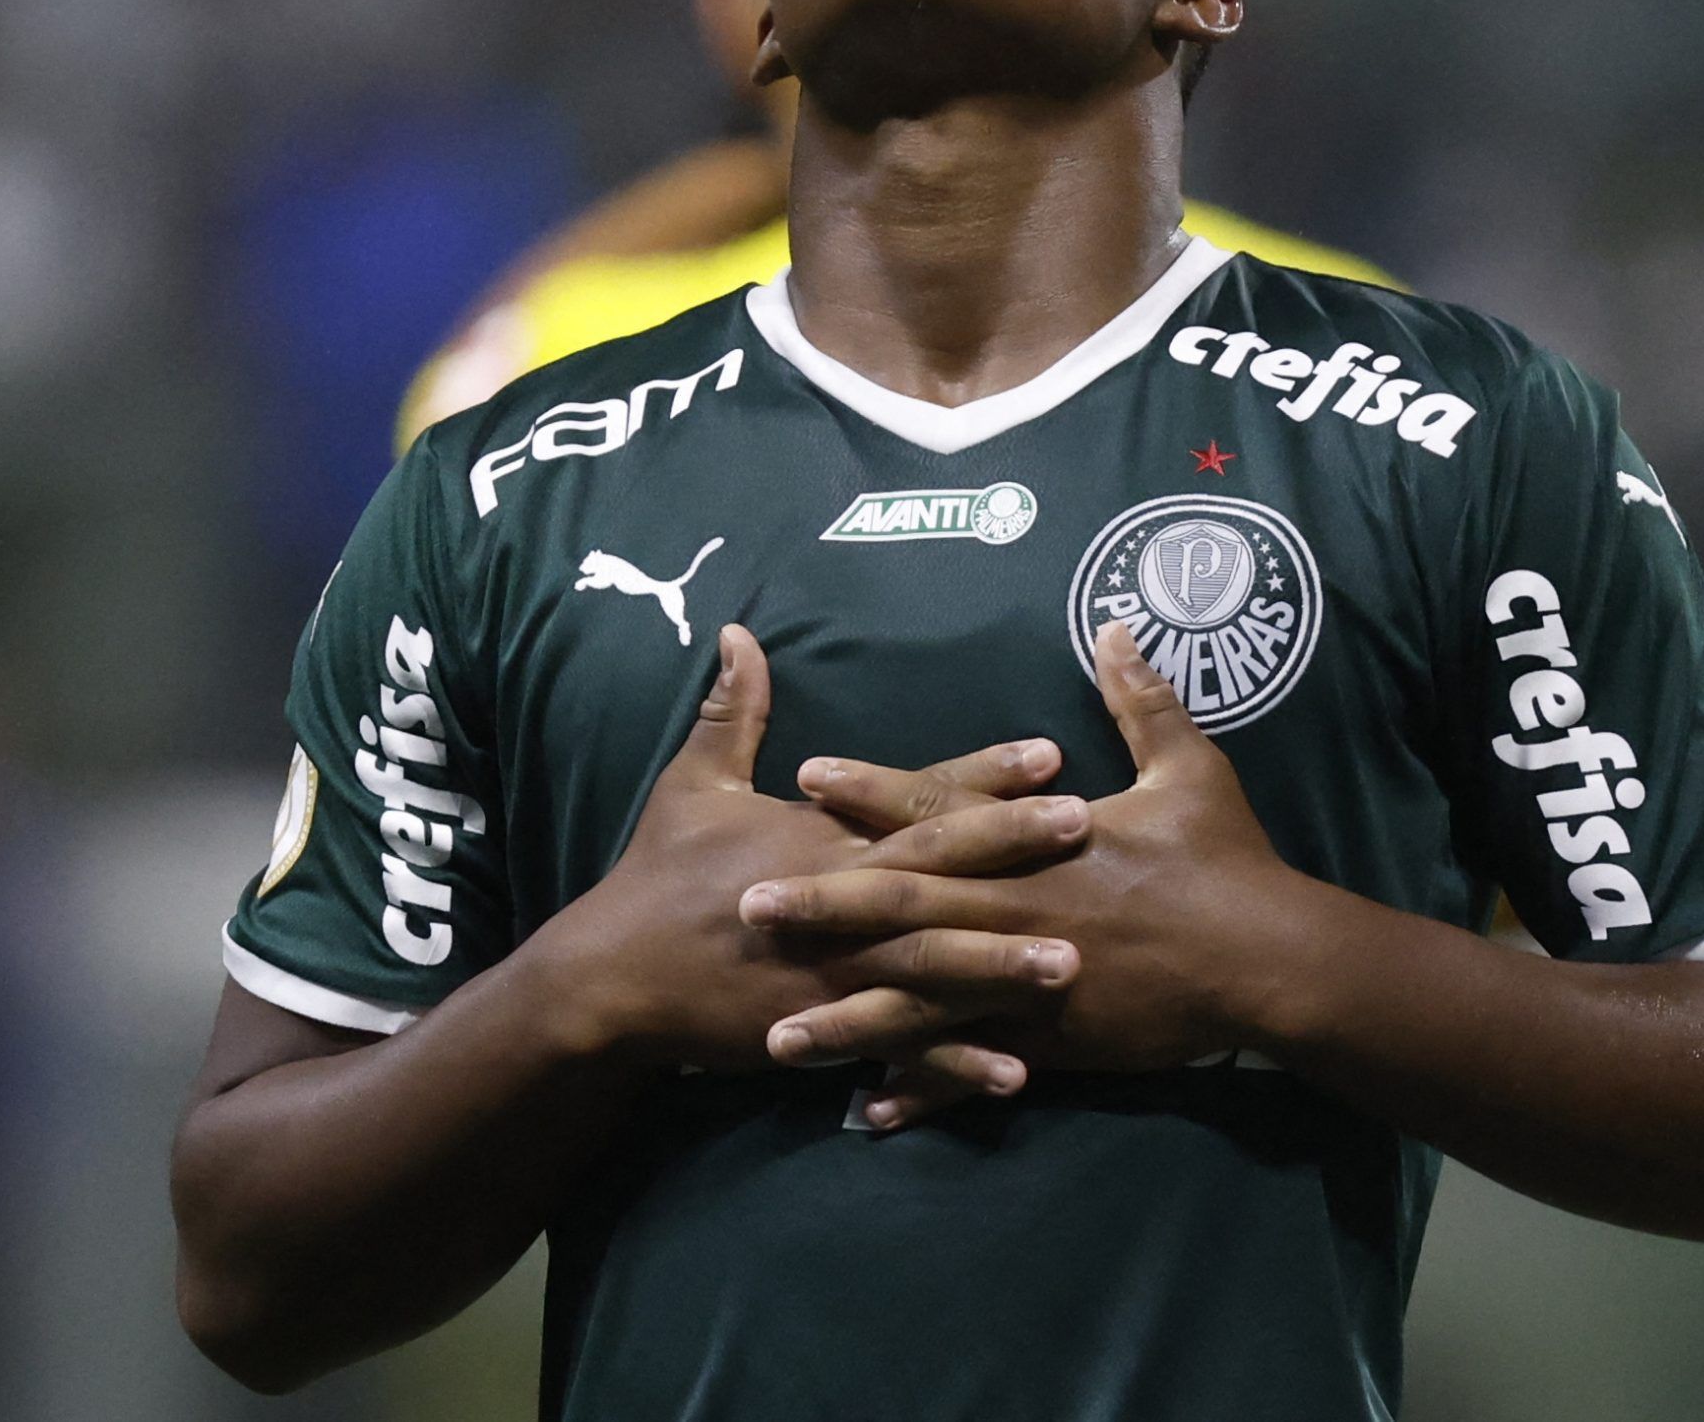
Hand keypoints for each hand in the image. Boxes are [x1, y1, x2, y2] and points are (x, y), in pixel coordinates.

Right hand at [530, 624, 1090, 1099]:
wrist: (612, 979)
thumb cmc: (657, 874)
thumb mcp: (693, 783)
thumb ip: (732, 710)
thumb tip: (741, 631)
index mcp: (819, 835)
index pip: (915, 796)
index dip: (982, 773)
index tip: (1048, 752)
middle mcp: (837, 898)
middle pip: (938, 869)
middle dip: (1014, 849)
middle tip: (1090, 828)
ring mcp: (833, 969)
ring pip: (931, 965)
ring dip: (1002, 965)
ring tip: (1073, 964)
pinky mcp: (823, 1029)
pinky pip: (901, 1049)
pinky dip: (956, 1064)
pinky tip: (1019, 1072)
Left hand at [751, 619, 1300, 1125]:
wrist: (1270, 963)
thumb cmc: (1229, 862)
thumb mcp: (1189, 769)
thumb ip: (1140, 700)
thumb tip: (1114, 626)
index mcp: (1038, 843)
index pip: (940, 809)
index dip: (873, 792)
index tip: (807, 776)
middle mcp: (1016, 911)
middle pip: (902, 906)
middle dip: (822, 905)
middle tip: (746, 904)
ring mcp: (1026, 982)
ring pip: (920, 1003)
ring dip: (846, 1018)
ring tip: (774, 1036)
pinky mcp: (1050, 1039)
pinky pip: (971, 1068)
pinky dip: (921, 1090)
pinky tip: (867, 1113)